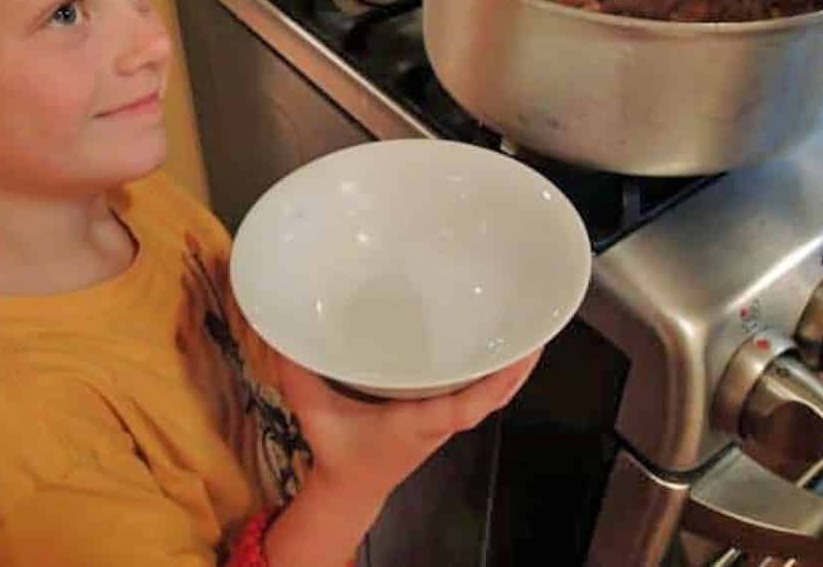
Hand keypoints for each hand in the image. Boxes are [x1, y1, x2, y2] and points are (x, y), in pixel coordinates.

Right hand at [276, 350, 540, 505]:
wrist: (350, 491)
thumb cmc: (340, 452)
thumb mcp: (317, 415)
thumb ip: (301, 377)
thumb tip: (286, 334)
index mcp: (418, 422)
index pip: (465, 406)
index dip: (493, 384)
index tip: (516, 357)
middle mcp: (439, 422)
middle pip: (491, 399)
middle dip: (516, 369)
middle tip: (537, 330)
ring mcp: (444, 423)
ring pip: (490, 398)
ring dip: (512, 371)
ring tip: (530, 333)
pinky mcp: (442, 419)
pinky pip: (478, 397)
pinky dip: (496, 377)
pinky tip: (502, 352)